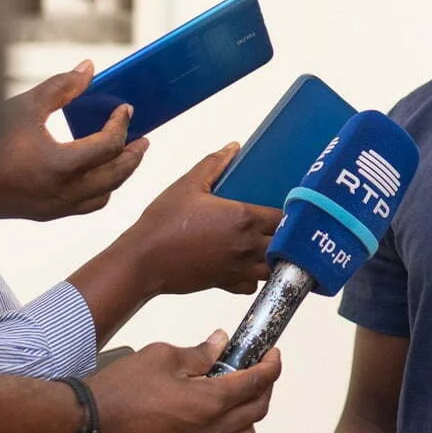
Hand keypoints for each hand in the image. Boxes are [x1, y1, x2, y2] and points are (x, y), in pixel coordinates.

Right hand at [0, 63, 148, 220]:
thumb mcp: (24, 106)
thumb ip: (61, 87)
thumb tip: (89, 68)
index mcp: (60, 164)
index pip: (109, 145)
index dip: (121, 124)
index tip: (126, 109)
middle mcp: (62, 192)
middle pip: (116, 175)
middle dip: (133, 156)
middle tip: (143, 139)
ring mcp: (53, 208)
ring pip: (103, 196)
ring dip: (118, 176)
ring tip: (125, 157)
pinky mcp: (41, 215)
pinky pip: (83, 207)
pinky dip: (98, 191)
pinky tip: (95, 176)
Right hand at [86, 331, 279, 432]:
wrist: (88, 425)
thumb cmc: (121, 390)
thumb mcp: (162, 357)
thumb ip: (199, 353)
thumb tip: (221, 343)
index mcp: (209, 401)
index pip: (257, 383)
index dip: (271, 365)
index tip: (271, 355)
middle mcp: (210, 432)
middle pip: (257, 410)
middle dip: (263, 387)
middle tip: (255, 370)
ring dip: (248, 416)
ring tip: (235, 397)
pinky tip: (216, 428)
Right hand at [116, 145, 281, 295]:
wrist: (143, 260)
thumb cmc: (164, 222)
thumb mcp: (188, 185)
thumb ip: (214, 163)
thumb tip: (233, 146)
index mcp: (243, 218)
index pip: (284, 217)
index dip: (288, 213)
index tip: (285, 207)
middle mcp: (247, 245)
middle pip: (286, 244)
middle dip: (286, 236)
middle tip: (280, 227)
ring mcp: (238, 268)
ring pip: (274, 268)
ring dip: (275, 258)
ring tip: (267, 247)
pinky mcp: (226, 284)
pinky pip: (252, 285)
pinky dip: (253, 278)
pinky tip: (244, 266)